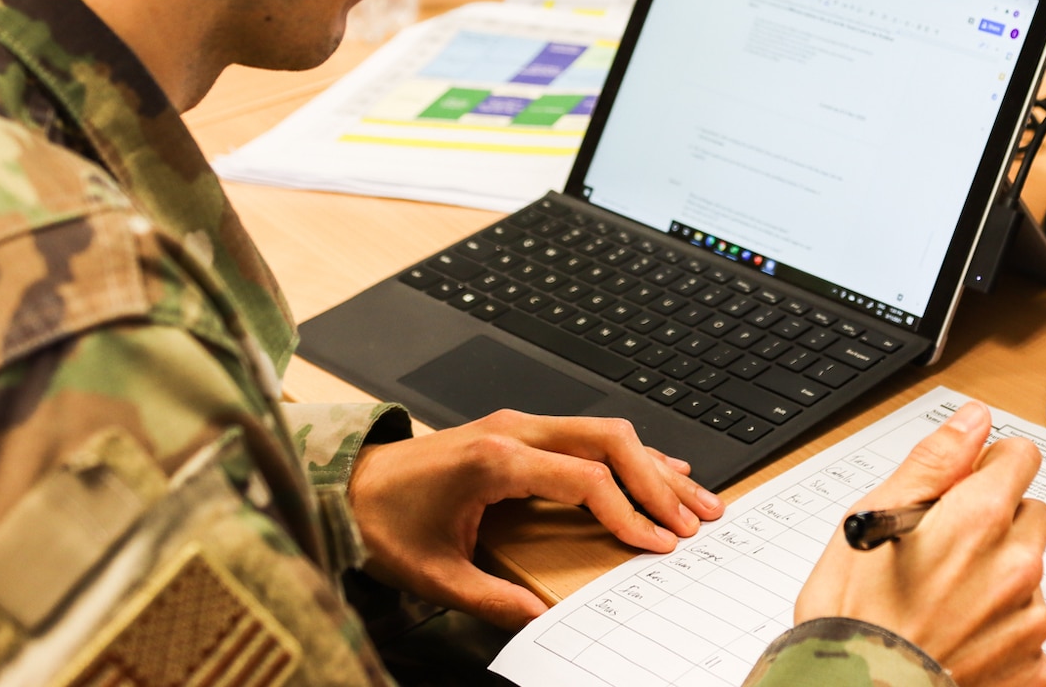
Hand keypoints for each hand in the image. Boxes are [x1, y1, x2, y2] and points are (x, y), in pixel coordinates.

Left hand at [347, 410, 722, 627]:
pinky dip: (630, 455)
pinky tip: (662, 470)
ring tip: (696, 498)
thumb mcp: (435, 575)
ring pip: (606, 431)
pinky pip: (588, 436)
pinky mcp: (522, 431)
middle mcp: (515, 431)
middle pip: (610, 440)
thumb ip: (493, 599)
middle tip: (695, 520)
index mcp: (496, 459)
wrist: (349, 483)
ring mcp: (521, 425)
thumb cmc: (385, 522)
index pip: (585, 479)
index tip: (655, 544)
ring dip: (654, 464)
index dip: (627, 513)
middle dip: (660, 480)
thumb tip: (545, 621)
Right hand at [796, 402, 1045, 686]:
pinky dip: (1000, 630)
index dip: (988, 467)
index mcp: (980, 517)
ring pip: (1028, 574)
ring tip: (943, 601)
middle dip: (997, 523)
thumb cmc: (855, 614)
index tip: (964, 488)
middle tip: (945, 550)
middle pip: (1031, 514)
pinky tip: (958, 636)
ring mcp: (1029, 619)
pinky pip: (1027, 629)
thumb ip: (935, 461)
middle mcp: (1017, 565)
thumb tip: (972, 421)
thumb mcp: (875, 517)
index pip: (1021, 456)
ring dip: (997, 578)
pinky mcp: (1032, 666)